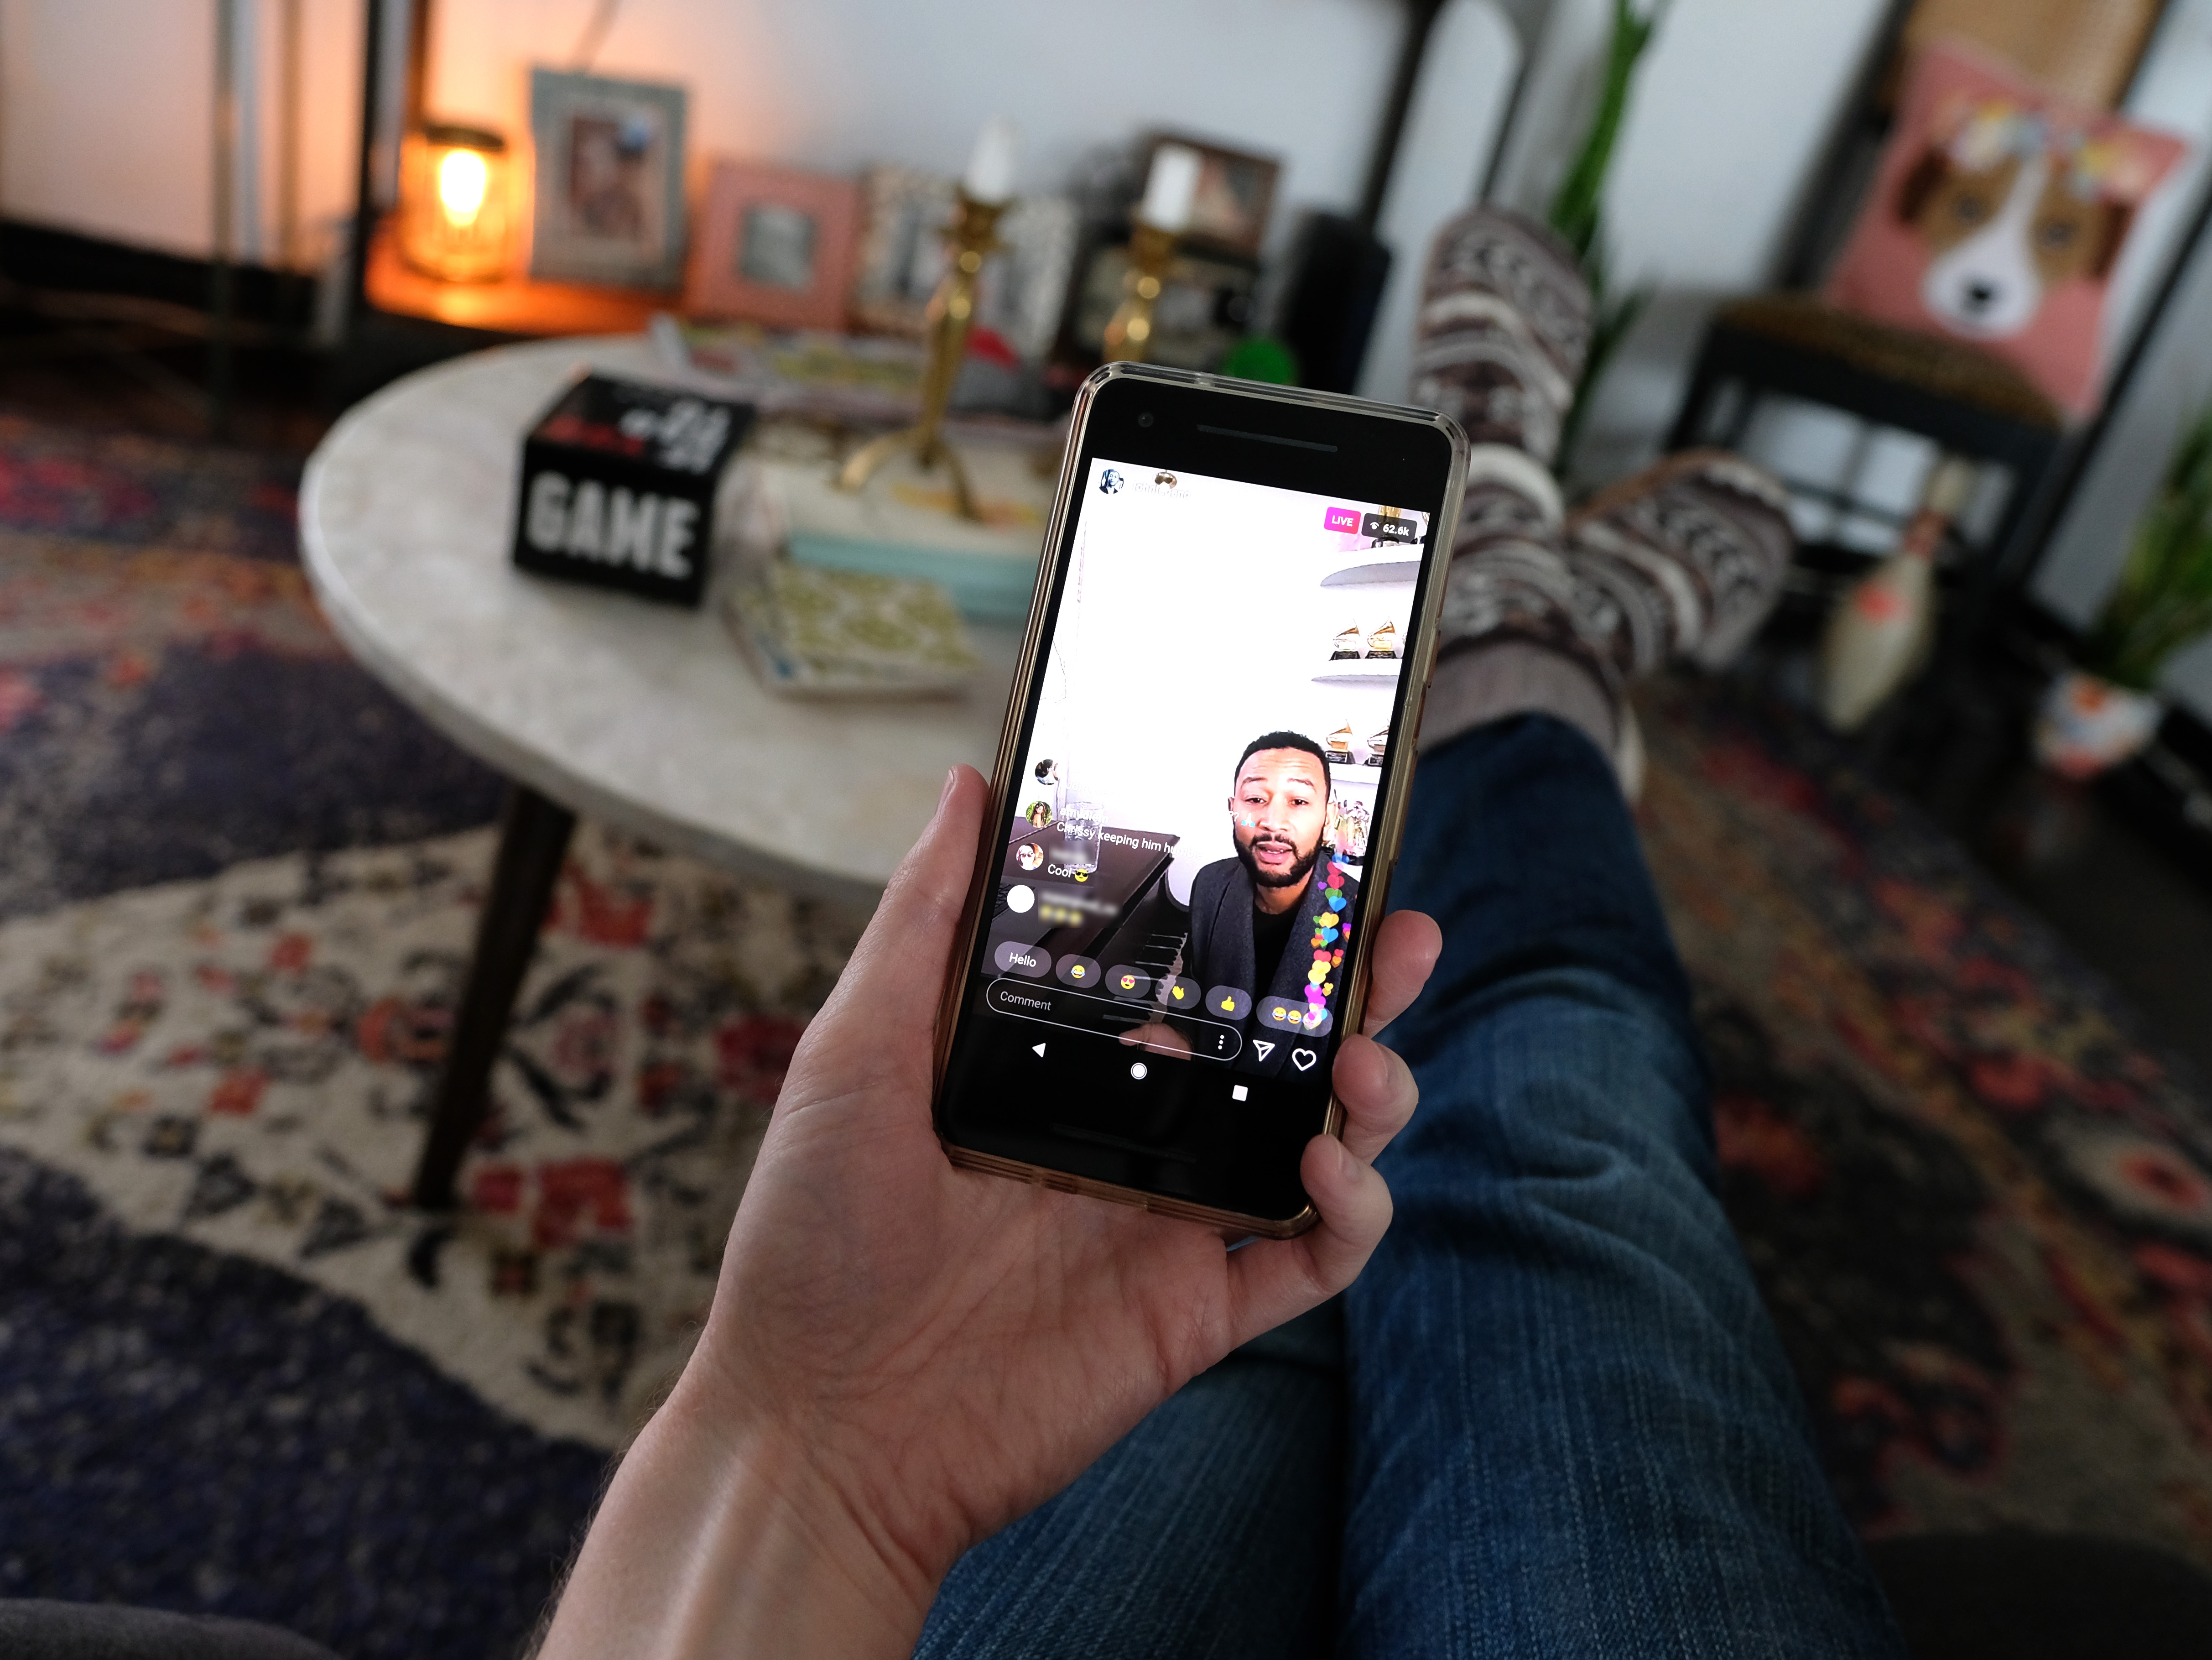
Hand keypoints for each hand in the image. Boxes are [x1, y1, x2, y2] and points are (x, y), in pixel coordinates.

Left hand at [539, 765, 1437, 1659]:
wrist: (816, 1426)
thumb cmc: (810, 1237)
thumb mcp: (856, 1051)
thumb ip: (923, 920)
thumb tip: (965, 785)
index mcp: (1067, 1070)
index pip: (1191, 980)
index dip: (1258, 926)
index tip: (1311, 859)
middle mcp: (1134, 1138)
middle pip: (1280, 1049)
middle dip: (1356, 989)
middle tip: (1401, 932)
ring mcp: (1172, 1226)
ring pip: (1321, 1143)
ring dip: (1374, 1092)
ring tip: (1367, 1056)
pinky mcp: (1195, 1314)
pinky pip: (1312, 1261)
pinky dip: (1351, 1211)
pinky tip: (1322, 1163)